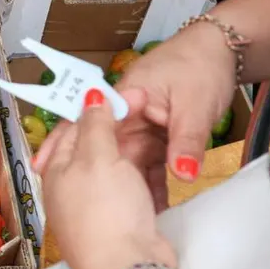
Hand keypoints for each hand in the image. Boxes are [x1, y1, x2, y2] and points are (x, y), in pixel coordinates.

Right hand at [34, 22, 235, 208]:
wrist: (224, 53)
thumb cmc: (201, 68)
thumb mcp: (194, 106)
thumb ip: (186, 141)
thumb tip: (182, 176)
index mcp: (125, 98)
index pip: (88, 122)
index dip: (64, 144)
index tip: (46, 167)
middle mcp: (129, 114)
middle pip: (102, 146)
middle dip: (87, 173)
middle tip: (76, 203)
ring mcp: (143, 127)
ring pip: (125, 160)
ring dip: (121, 185)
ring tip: (110, 215)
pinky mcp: (158, 137)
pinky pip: (149, 165)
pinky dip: (148, 184)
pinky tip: (149, 207)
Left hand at [42, 90, 176, 268]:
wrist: (128, 268)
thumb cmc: (105, 210)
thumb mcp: (97, 157)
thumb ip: (95, 125)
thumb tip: (89, 95)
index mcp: (57, 168)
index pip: (72, 128)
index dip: (95, 108)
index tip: (122, 93)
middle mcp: (71, 188)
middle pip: (95, 148)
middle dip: (119, 129)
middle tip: (147, 108)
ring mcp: (97, 207)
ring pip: (117, 170)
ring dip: (135, 155)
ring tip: (159, 134)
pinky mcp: (121, 222)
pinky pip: (133, 193)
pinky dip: (145, 181)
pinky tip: (161, 171)